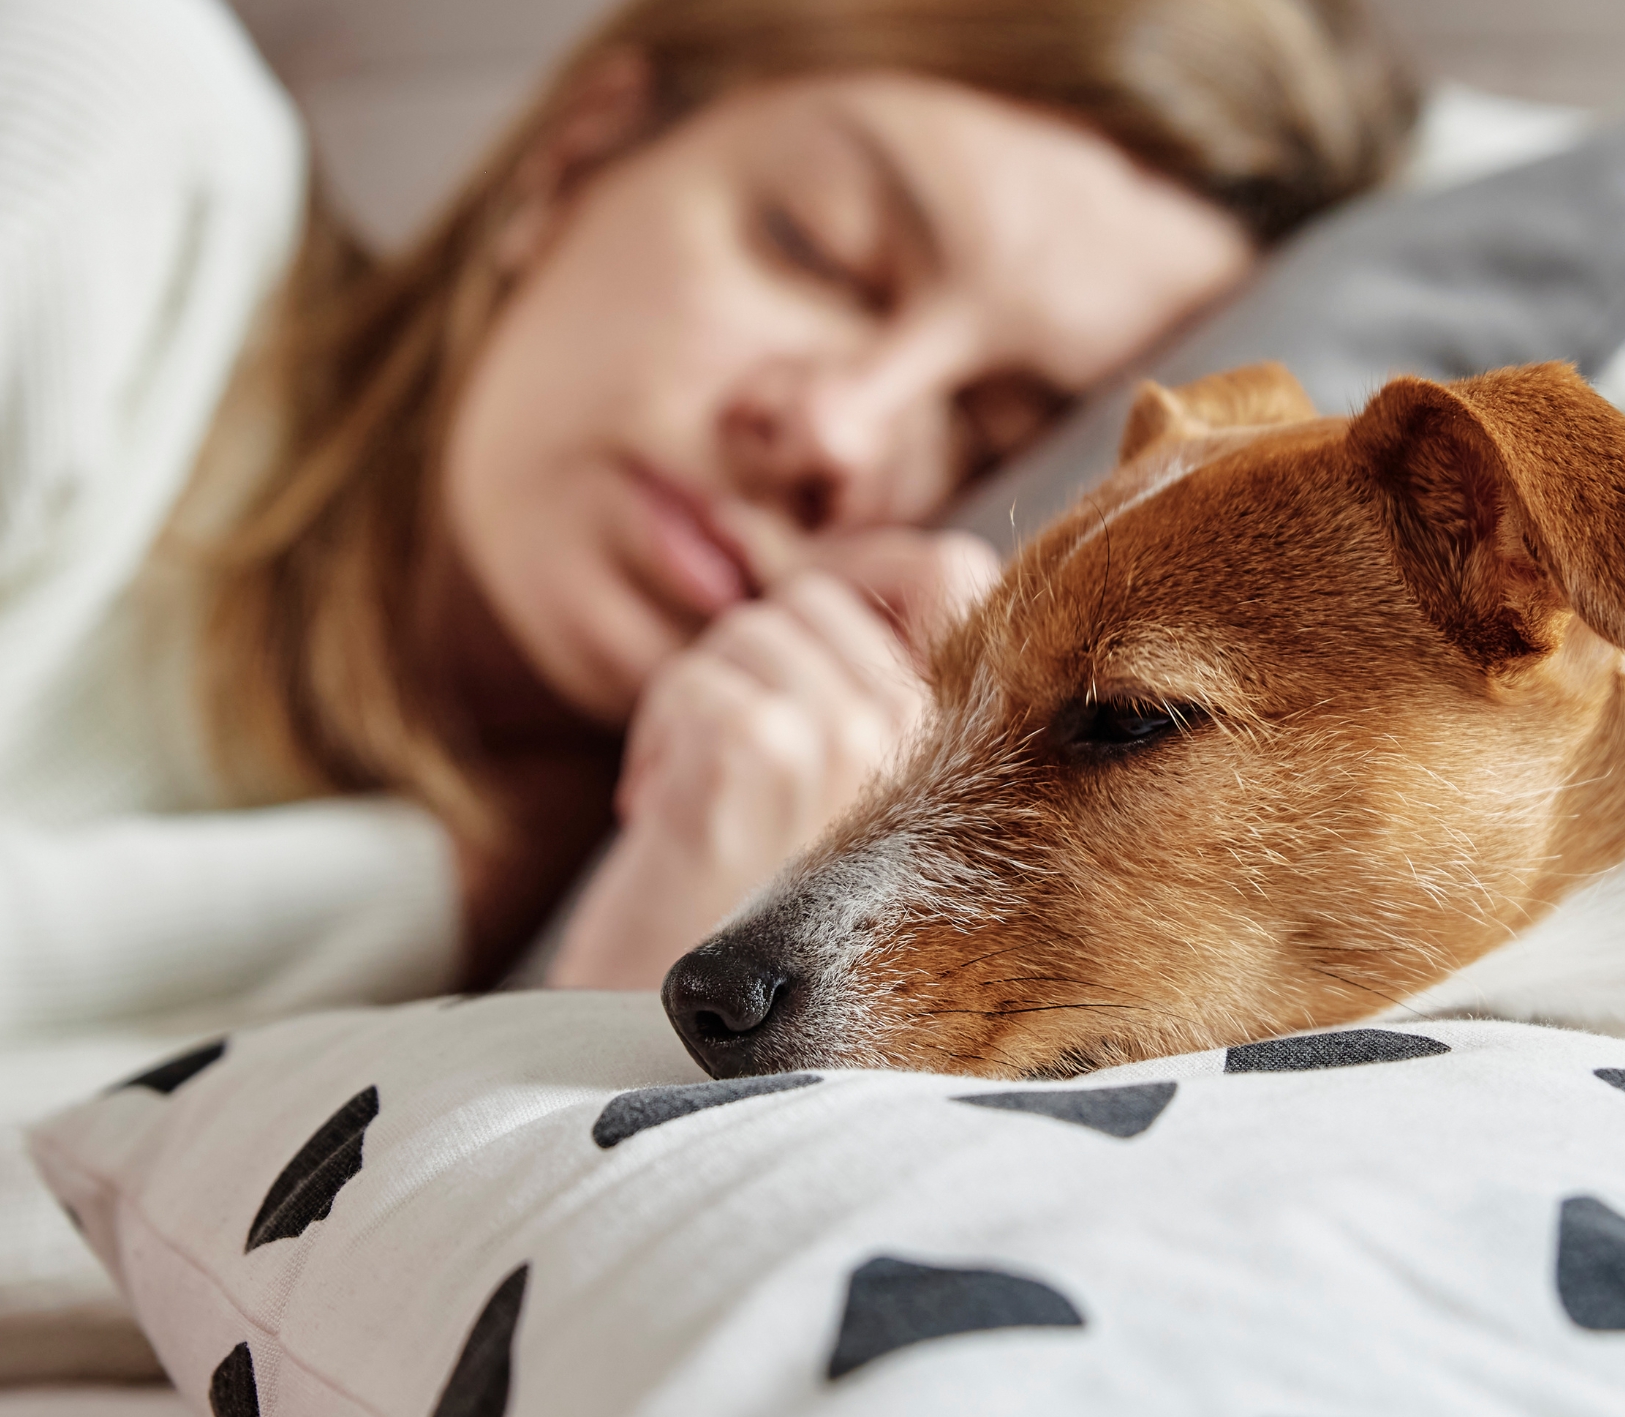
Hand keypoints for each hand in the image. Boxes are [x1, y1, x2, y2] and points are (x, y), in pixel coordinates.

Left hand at [544, 528, 998, 988]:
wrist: (682, 1056)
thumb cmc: (755, 929)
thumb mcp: (844, 796)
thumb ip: (871, 689)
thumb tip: (847, 569)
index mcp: (967, 747)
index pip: (948, 568)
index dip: (858, 582)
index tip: (791, 678)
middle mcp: (929, 740)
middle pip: (820, 597)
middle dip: (749, 671)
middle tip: (731, 777)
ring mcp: (849, 746)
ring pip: (752, 630)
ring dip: (698, 707)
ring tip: (703, 805)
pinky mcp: (760, 756)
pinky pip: (698, 675)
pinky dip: (657, 737)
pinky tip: (666, 819)